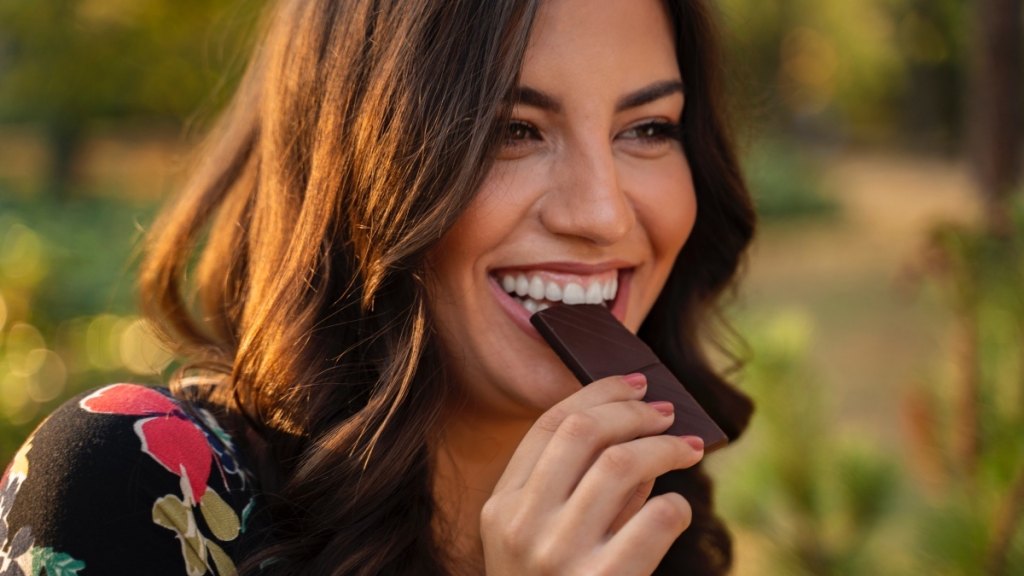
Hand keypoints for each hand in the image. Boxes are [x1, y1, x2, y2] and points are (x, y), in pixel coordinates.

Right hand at [480, 374, 704, 575]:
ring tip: (688, 449)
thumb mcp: (542, 540)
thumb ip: (577, 487)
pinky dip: (676, 505)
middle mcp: (523, 527)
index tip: (637, 383)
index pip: (550, 426)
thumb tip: (636, 429)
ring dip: (664, 447)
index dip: (599, 393)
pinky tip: (678, 509)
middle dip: (633, 410)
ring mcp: (559, 557)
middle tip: (667, 412)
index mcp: (502, 508)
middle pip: (583, 433)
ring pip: (621, 465)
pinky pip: (656, 520)